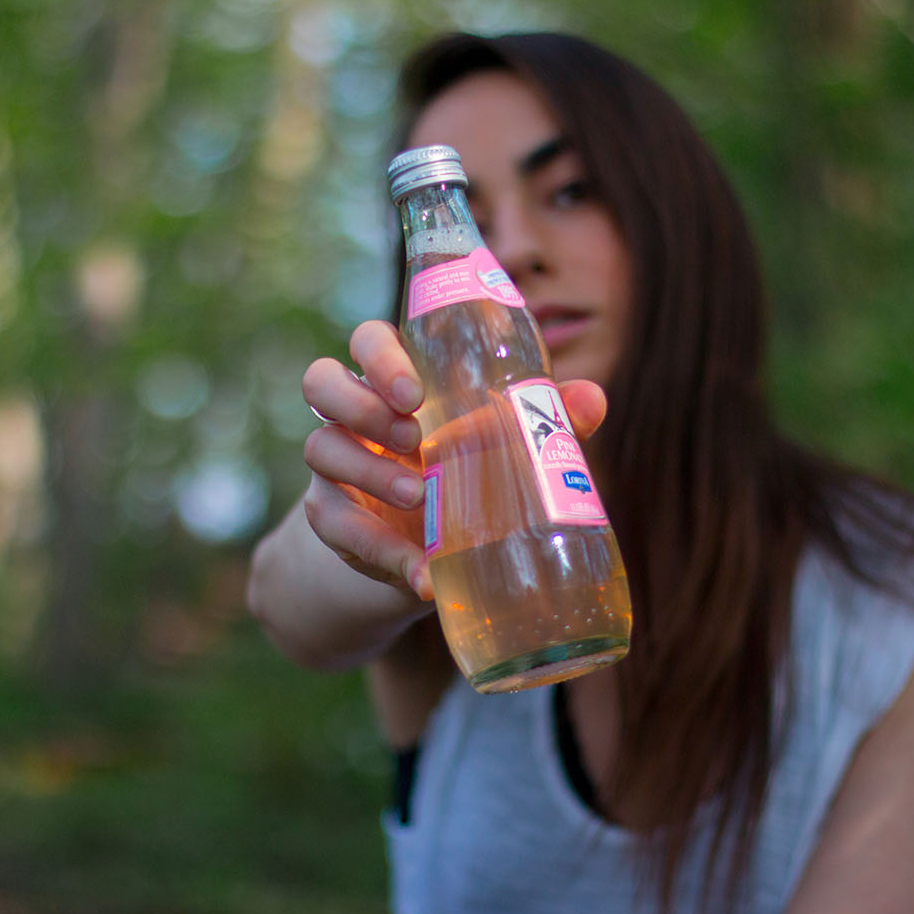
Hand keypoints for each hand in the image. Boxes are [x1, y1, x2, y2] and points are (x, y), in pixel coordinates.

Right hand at [300, 320, 607, 601]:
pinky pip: (336, 525)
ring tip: (418, 495)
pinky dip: (381, 551)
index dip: (380, 357)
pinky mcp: (330, 519)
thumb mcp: (502, 446)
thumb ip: (543, 418)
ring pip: (320, 449)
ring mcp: (336, 465)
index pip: (368, 342)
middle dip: (360, 404)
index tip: (415, 393)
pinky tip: (419, 571)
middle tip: (413, 436)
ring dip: (368, 471)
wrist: (425, 552)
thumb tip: (592, 398)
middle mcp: (355, 415)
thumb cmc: (467, 473)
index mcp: (395, 381)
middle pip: (322, 381)